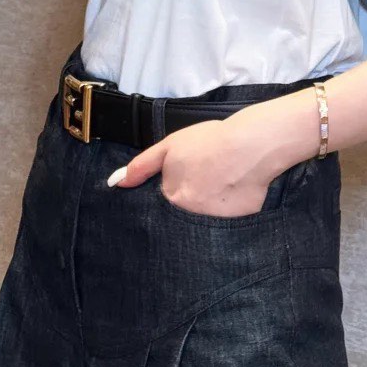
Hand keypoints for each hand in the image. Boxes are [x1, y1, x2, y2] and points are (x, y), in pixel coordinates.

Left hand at [104, 114, 279, 216]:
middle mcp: (189, 218)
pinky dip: (232, 208)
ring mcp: (214, 224)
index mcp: (172, 198)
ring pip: (206, 219)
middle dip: (192, 201)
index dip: (175, 189)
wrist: (252, 145)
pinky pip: (230, 219)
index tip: (188, 177)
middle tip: (208, 178)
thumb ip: (141, 166)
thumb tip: (115, 183)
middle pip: (184, 214)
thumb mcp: (170, 146)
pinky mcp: (239, 225)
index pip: (164, 204)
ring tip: (224, 181)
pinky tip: (239, 189)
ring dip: (211, 204)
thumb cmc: (210, 141)